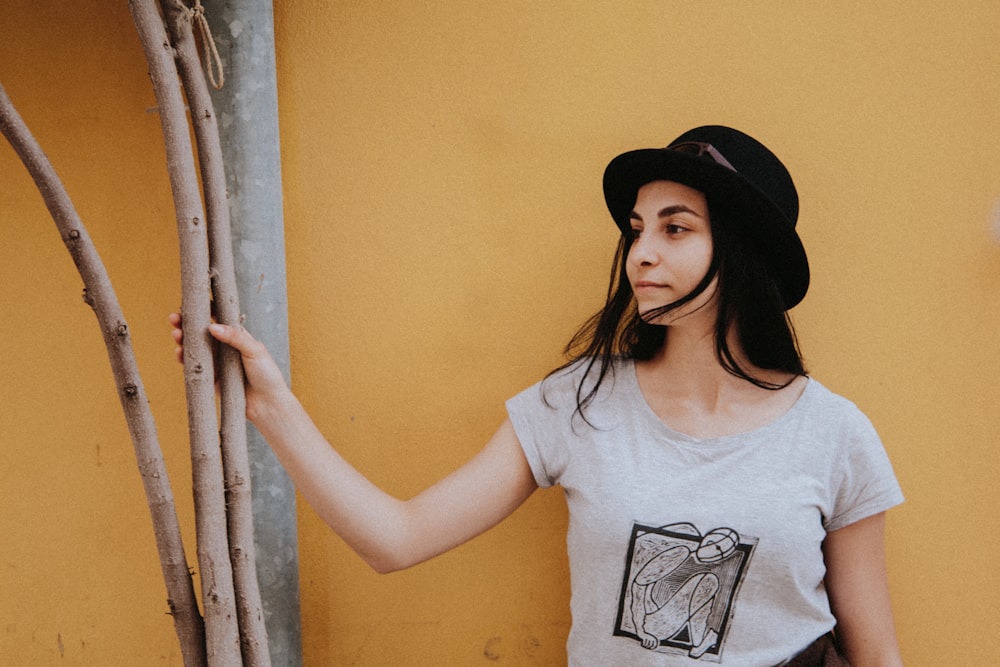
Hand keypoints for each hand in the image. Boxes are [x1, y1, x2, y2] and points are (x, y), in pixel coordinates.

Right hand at [169, 313, 290, 422]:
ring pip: (195, 347)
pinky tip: (179, 352)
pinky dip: (184, 359)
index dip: (205, 310)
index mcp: (238, 337)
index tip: (192, 301)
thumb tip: (212, 326)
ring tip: (176, 334)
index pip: (219, 318)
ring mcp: (217, 362)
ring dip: (183, 339)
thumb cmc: (267, 375)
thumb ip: (235, 337)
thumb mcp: (254, 351)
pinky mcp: (211, 378)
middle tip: (174, 317)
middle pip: (202, 332)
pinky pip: (194, 366)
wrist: (267, 404)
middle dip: (187, 323)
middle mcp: (225, 348)